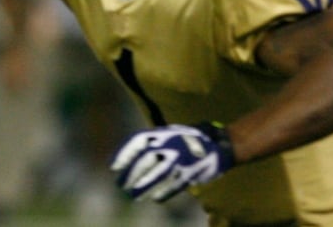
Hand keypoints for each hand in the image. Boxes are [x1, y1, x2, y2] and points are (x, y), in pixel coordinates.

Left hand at [110, 122, 234, 200]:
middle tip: (120, 184)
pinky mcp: (193, 172)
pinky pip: (175, 184)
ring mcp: (182, 158)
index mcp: (163, 132)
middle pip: (147, 158)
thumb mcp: (169, 134)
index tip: (113, 166)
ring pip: (160, 174)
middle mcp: (171, 143)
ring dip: (145, 185)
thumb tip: (130, 159)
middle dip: (132, 172)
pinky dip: (165, 192)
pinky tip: (156, 198)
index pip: (138, 140)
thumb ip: (152, 143)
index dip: (124, 153)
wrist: (218, 144)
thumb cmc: (187, 140)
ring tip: (134, 195)